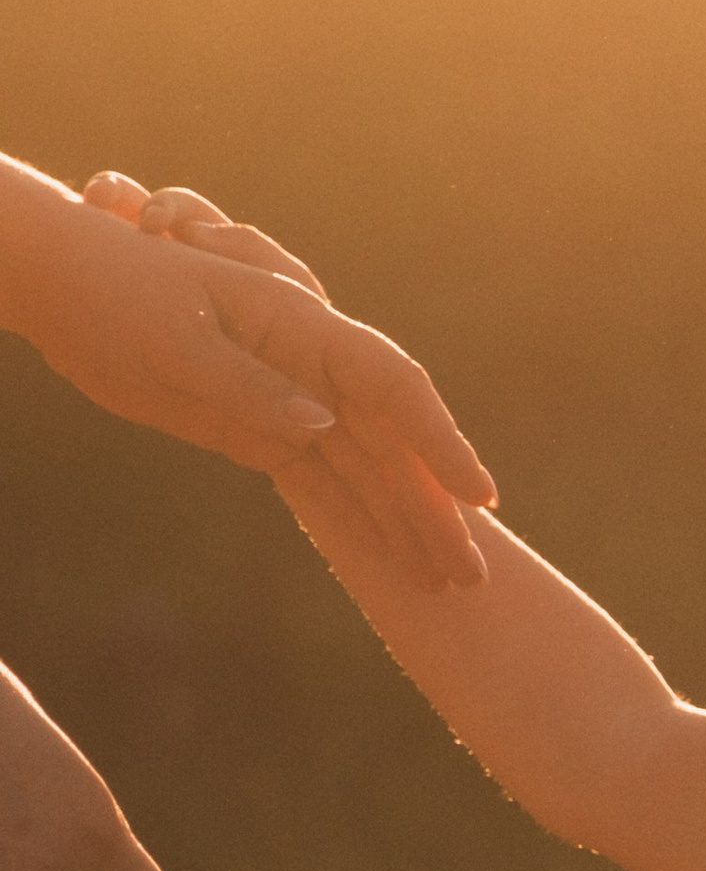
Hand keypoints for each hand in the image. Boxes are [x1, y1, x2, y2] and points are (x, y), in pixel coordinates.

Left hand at [42, 172, 494, 589]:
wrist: (62, 285)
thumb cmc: (111, 297)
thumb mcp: (174, 343)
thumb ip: (249, 385)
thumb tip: (324, 426)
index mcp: (297, 327)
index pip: (391, 387)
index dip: (439, 443)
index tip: (476, 499)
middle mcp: (308, 365)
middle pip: (391, 445)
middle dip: (436, 511)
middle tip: (472, 578)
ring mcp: (288, 400)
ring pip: (364, 471)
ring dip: (406, 526)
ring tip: (444, 584)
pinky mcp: (261, 431)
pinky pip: (323, 481)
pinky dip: (357, 521)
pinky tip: (389, 560)